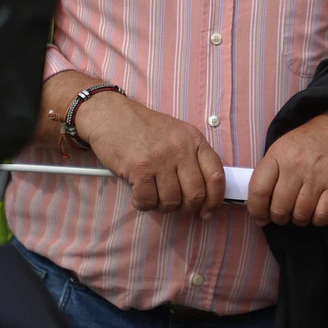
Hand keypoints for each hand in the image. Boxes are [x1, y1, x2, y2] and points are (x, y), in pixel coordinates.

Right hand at [79, 93, 225, 216]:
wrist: (111, 115)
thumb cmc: (143, 128)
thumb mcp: (176, 134)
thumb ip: (191, 159)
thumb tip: (203, 196)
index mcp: (194, 140)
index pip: (216, 176)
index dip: (215, 200)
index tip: (207, 211)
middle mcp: (181, 148)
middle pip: (195, 194)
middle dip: (186, 208)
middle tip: (174, 205)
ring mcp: (160, 158)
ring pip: (171, 201)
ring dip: (162, 206)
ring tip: (153, 196)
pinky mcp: (139, 168)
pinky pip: (148, 201)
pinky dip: (142, 204)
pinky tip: (138, 194)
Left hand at [247, 107, 327, 227]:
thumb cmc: (314, 140)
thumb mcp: (285, 146)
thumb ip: (272, 171)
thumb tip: (260, 203)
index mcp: (279, 154)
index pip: (258, 190)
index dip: (256, 210)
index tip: (261, 217)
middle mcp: (296, 166)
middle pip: (279, 207)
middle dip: (280, 217)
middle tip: (284, 215)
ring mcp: (318, 176)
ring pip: (301, 214)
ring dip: (300, 219)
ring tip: (302, 212)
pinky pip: (322, 215)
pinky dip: (318, 219)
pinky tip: (318, 212)